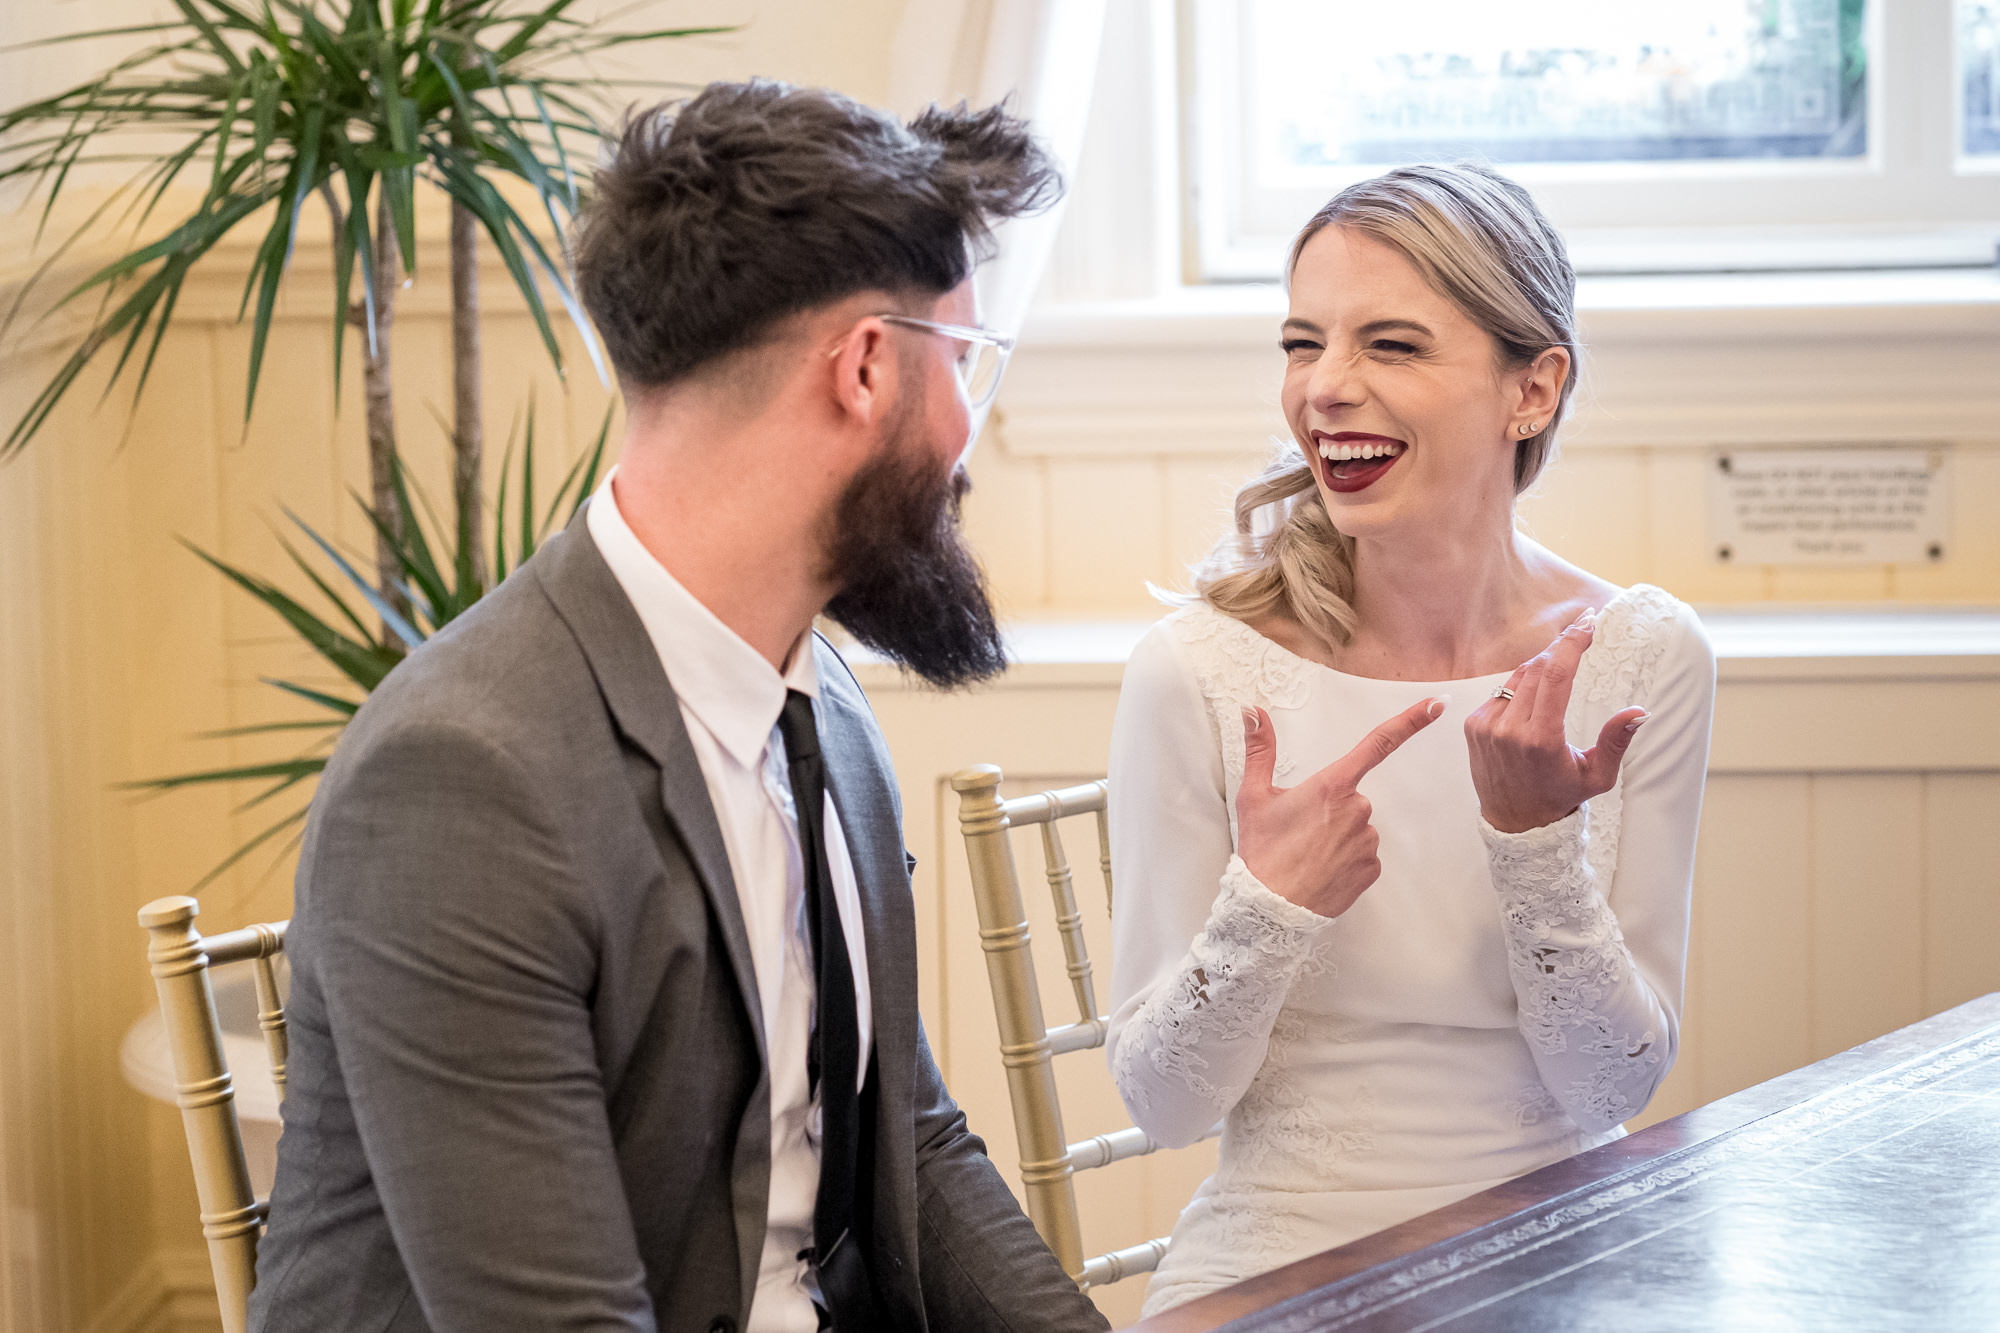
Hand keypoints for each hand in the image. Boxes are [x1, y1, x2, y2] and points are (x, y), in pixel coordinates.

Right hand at [1236, 696, 1446, 917]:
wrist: (1271, 909)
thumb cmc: (1262, 851)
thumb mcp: (1253, 796)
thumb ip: (1259, 748)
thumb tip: (1252, 710)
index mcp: (1331, 785)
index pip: (1378, 743)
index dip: (1411, 720)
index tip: (1435, 703)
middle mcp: (1357, 809)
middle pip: (1350, 797)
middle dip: (1329, 809)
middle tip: (1298, 831)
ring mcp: (1367, 841)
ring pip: (1356, 828)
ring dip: (1336, 836)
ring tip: (1306, 855)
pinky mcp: (1371, 868)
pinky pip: (1362, 855)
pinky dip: (1344, 859)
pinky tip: (1320, 869)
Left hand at [1464, 609, 1648, 833]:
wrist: (1514, 821)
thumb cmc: (1560, 797)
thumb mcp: (1597, 776)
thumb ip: (1616, 742)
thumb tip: (1638, 712)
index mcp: (1541, 739)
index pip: (1555, 675)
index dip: (1572, 643)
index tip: (1588, 623)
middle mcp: (1509, 729)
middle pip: (1537, 668)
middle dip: (1561, 646)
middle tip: (1583, 629)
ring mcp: (1487, 726)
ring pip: (1518, 676)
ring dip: (1542, 665)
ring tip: (1563, 664)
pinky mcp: (1474, 725)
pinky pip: (1501, 691)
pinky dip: (1521, 685)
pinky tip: (1536, 694)